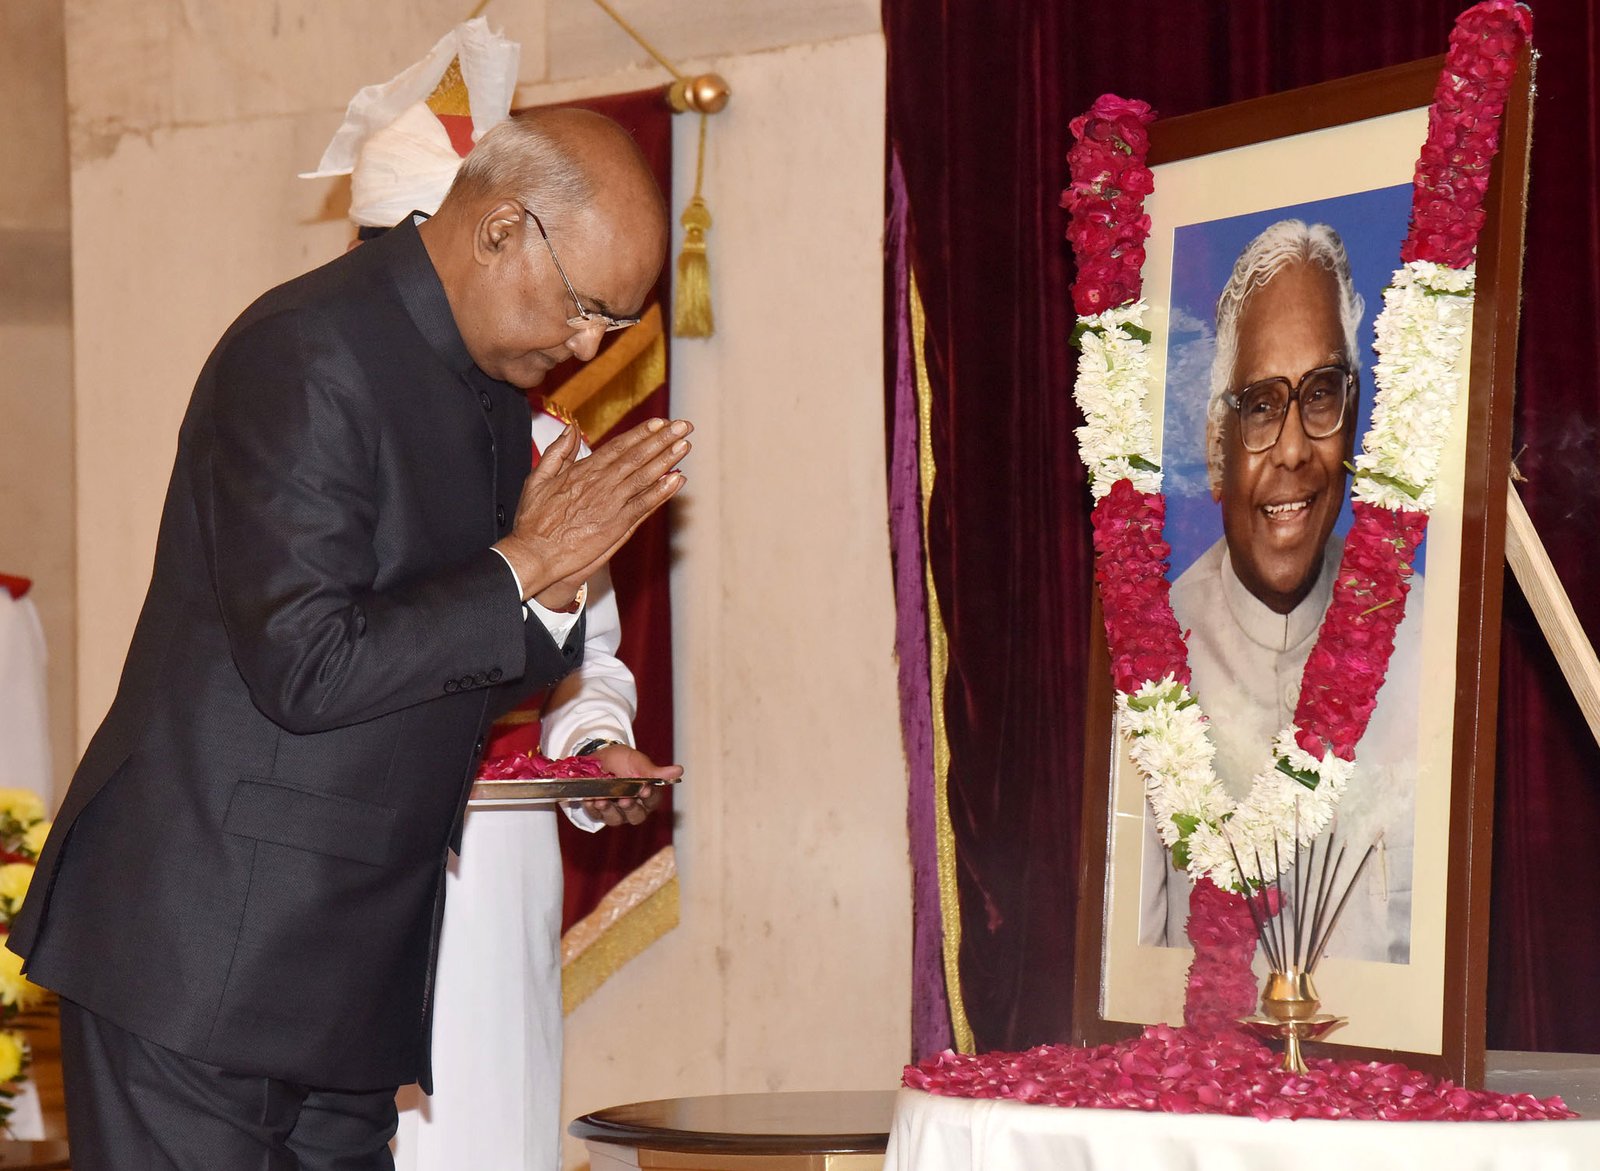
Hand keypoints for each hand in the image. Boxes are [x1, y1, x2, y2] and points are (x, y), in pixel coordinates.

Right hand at [494, 418, 690, 608]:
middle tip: (684, 425)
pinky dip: (662, 492)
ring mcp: (610, 504)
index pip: (618, 446)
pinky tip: (678, 479)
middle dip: (662, 439)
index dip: (641, 433)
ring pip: (644, 477)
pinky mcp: (616, 526)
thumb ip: (558, 451)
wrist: (535, 553)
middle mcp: (601, 484)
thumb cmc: (533, 519)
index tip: (660, 423)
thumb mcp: (539, 478)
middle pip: (637, 456)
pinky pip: (644, 505)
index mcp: (583, 471)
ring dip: (667, 459)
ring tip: (685, 445)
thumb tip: (570, 428)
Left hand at [580, 743, 680, 826]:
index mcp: (647, 795)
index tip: (644, 789)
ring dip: (608, 810)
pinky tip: (589, 798)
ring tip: (601, 799)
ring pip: (615, 819)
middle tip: (624, 799)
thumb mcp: (637, 762)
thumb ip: (654, 771)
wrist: (597, 757)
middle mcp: (633, 807)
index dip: (649, 797)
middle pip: (636, 816)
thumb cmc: (622, 760)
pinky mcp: (598, 813)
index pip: (652, 801)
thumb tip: (679, 770)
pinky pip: (596, 815)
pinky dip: (592, 807)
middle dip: (629, 808)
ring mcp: (616, 812)